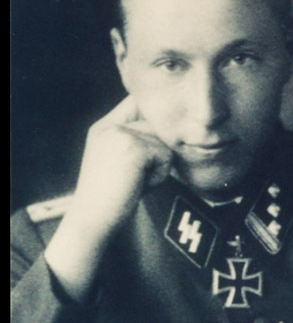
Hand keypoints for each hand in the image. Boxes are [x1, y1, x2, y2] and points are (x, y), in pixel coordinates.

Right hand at [71, 94, 172, 236]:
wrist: (93, 220)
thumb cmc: (109, 199)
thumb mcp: (117, 162)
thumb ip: (136, 143)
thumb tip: (170, 134)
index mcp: (103, 127)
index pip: (137, 103)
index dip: (153, 120)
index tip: (154, 146)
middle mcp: (110, 126)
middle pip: (156, 125)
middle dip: (157, 152)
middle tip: (138, 177)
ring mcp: (121, 135)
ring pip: (163, 142)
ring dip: (159, 166)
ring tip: (137, 182)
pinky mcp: (134, 148)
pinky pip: (166, 156)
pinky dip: (159, 176)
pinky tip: (140, 186)